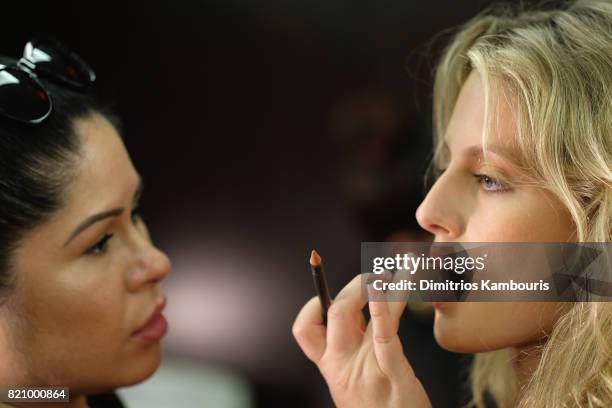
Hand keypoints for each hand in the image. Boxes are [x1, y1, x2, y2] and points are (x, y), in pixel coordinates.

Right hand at [292, 274, 431, 407]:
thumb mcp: (354, 380)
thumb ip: (351, 347)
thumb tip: (358, 307)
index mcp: (330, 367)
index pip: (305, 330)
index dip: (313, 305)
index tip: (330, 291)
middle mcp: (341, 366)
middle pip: (334, 314)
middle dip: (355, 287)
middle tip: (375, 276)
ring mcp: (365, 370)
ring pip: (363, 316)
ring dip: (378, 286)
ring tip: (396, 267)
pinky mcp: (393, 375)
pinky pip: (384, 337)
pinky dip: (384, 309)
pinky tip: (392, 289)